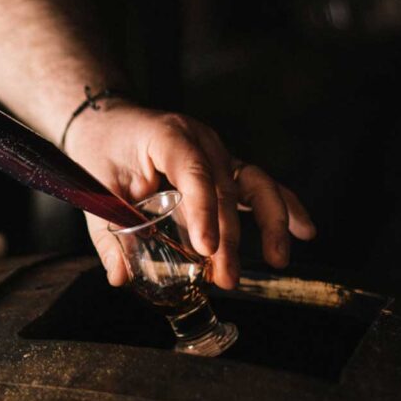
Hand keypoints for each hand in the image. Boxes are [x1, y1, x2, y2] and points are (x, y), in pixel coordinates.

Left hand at [65, 102, 314, 288]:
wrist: (109, 123)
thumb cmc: (102, 151)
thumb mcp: (96, 191)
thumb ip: (107, 234)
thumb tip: (121, 278)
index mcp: (168, 136)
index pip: (192, 171)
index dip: (203, 210)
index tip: (206, 248)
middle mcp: (201, 140)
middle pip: (225, 188)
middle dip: (230, 238)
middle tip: (226, 278)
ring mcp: (218, 153)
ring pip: (254, 184)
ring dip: (270, 223)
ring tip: (277, 259)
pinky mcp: (225, 168)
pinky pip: (258, 187)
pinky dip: (284, 207)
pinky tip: (304, 231)